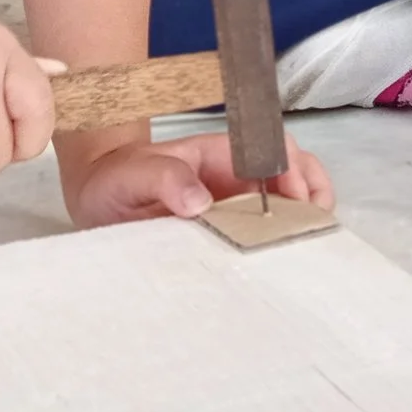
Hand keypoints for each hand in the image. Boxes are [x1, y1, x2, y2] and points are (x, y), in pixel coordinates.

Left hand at [63, 130, 335, 228]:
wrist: (98, 196)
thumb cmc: (116, 178)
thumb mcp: (131, 176)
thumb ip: (163, 179)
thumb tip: (202, 201)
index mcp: (221, 155)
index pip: (274, 150)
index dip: (294, 171)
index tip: (296, 202)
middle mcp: (238, 176)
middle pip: (297, 173)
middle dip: (314, 197)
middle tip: (312, 230)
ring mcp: (237, 203)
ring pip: (290, 203)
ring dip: (305, 220)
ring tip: (306, 246)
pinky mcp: (230, 230)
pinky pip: (267, 232)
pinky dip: (283, 242)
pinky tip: (281, 261)